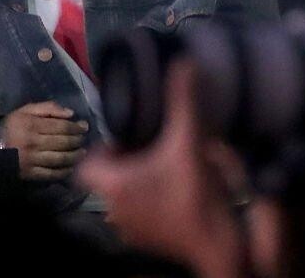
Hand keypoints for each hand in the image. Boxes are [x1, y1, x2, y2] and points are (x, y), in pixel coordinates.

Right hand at [2, 100, 88, 181]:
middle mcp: (34, 142)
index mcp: (33, 125)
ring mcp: (32, 159)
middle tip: (84, 139)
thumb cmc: (10, 127)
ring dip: (75, 156)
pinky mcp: (29, 173)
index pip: (62, 127)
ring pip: (60, 158)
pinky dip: (63, 172)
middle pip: (64, 142)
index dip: (77, 127)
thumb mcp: (26, 111)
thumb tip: (71, 113)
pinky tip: (71, 168)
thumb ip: (48, 108)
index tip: (85, 127)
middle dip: (78, 141)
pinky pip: (50, 174)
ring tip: (82, 153)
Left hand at [80, 61, 247, 277]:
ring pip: (124, 195)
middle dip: (129, 159)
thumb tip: (183, 62)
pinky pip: (140, 212)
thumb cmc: (194, 193)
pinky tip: (179, 189)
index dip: (107, 147)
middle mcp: (113, 208)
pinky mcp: (147, 240)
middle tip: (156, 143)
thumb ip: (185, 102)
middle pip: (108, 177)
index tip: (134, 136)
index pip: (88, 163)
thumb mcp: (190, 142)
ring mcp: (129, 228)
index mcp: (113, 184)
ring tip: (168, 163)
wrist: (217, 243)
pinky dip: (152, 198)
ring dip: (140, 179)